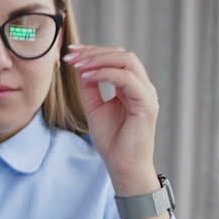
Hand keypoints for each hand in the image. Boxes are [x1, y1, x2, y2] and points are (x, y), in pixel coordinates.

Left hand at [64, 44, 160, 195]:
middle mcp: (143, 87)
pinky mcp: (146, 104)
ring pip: (127, 61)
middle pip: (123, 55)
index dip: (94, 51)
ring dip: (99, 59)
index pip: (117, 58)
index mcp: (133, 87)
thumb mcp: (95, 108)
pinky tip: (87, 76)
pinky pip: (127, 79)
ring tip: (78, 65)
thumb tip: (82, 66)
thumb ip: (91, 87)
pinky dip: (106, 74)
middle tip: (72, 56)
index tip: (71, 53)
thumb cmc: (112, 142)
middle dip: (95, 52)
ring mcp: (147, 94)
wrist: (123, 167)